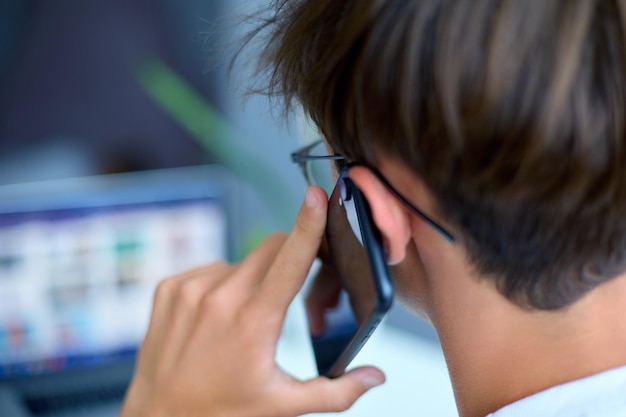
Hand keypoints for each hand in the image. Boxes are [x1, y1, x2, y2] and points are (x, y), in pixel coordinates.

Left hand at [118, 187, 384, 416]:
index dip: (309, 223)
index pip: (292, 259)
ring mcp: (190, 289)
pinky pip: (211, 268)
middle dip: (286, 263)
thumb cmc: (222, 412)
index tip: (317, 194)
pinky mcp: (169, 286)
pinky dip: (220, 285)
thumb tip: (377, 376)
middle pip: (271, 249)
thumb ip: (338, 390)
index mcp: (254, 322)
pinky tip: (213, 319)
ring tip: (237, 323)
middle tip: (279, 302)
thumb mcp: (284, 406)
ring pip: (241, 262)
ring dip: (250, 281)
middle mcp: (220, 297)